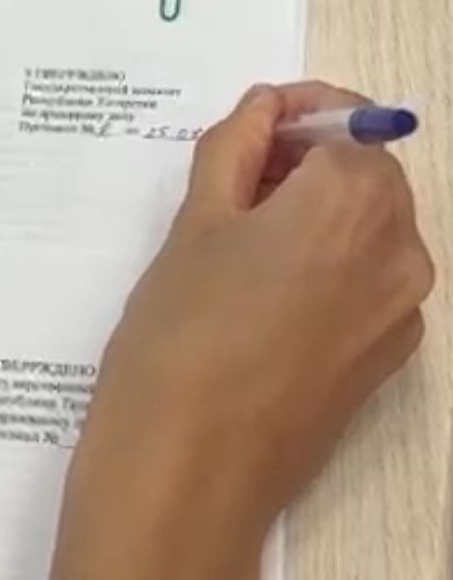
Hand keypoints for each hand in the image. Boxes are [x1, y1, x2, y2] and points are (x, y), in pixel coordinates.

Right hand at [80, 82, 433, 523]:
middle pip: (366, 174)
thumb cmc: (179, 333)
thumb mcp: (195, 222)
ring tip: (236, 241)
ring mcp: (401, 313)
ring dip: (315, 212)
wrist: (188, 471)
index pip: (349, 121)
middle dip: (305, 162)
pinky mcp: (385, 360)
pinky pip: (365, 283)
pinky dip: (326, 265)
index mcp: (354, 201)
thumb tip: (263, 109)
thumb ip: (235, 146)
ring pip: (368, 229)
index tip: (249, 122)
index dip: (297, 111)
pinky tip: (261, 296)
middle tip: (229, 184)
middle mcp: (400, 251)